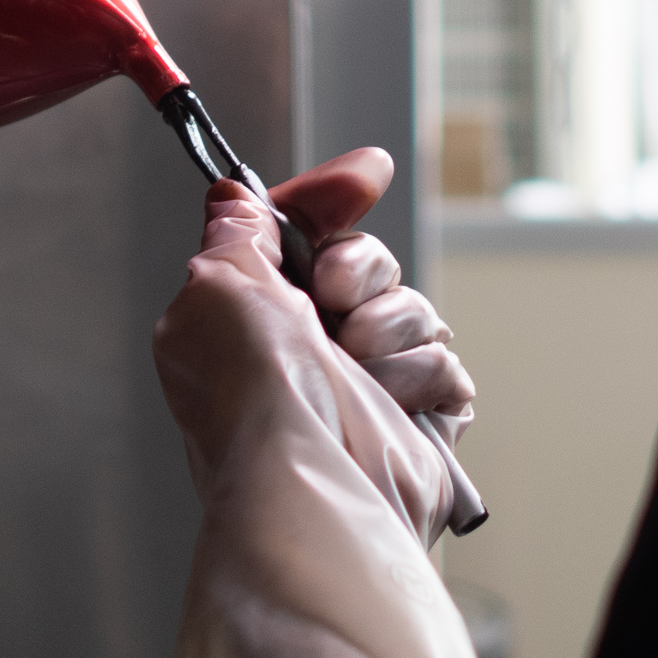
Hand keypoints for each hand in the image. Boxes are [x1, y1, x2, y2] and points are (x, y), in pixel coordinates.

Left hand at [153, 148, 513, 657]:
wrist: (310, 480)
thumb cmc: (250, 395)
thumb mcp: (216, 285)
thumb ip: (233, 232)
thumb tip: (230, 196)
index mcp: (247, 316)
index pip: (296, 235)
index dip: (326, 199)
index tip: (362, 177)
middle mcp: (303, 350)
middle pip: (363, 262)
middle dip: (359, 265)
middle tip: (336, 292)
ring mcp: (363, 386)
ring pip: (409, 307)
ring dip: (387, 321)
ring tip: (357, 358)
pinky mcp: (417, 420)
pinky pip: (442, 361)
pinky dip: (417, 373)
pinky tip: (390, 400)